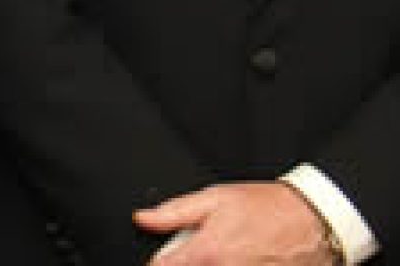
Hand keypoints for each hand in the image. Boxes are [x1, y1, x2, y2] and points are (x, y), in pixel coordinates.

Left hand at [135, 181, 338, 264]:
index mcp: (209, 252)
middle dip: (187, 265)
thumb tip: (143, 219)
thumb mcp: (214, 197)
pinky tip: (238, 259)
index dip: (156, 264)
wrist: (314, 220)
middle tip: (195, 253)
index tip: (157, 261)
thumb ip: (174, 212)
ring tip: (223, 254)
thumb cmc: (267, 207)